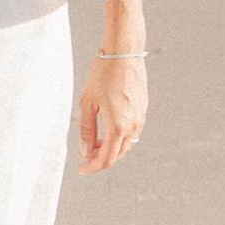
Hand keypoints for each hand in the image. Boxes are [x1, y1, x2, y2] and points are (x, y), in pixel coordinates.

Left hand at [77, 50, 147, 174]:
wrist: (124, 54)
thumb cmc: (102, 75)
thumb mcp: (87, 103)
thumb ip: (86, 130)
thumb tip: (84, 151)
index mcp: (118, 126)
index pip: (106, 158)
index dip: (93, 167)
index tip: (81, 170)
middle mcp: (133, 126)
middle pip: (117, 155)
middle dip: (100, 160)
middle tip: (84, 159)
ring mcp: (140, 119)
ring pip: (126, 145)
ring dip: (110, 150)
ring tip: (92, 146)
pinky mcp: (143, 111)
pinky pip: (131, 133)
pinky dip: (119, 139)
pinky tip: (106, 134)